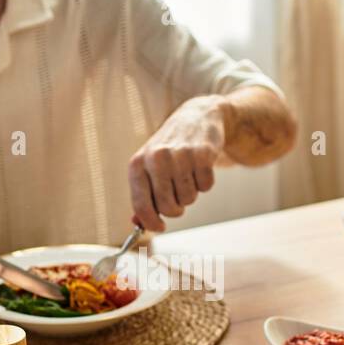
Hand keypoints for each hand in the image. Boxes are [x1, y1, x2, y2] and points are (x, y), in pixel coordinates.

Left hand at [127, 96, 226, 231]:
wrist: (197, 117)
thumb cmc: (169, 148)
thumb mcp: (149, 167)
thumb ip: (143, 196)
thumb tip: (138, 224)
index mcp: (138, 164)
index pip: (141, 205)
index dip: (151, 222)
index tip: (160, 227)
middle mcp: (156, 158)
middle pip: (168, 207)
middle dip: (176, 208)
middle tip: (177, 196)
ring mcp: (180, 155)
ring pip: (188, 199)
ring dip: (191, 193)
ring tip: (188, 175)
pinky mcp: (203, 154)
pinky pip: (206, 187)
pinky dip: (205, 183)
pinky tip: (200, 167)